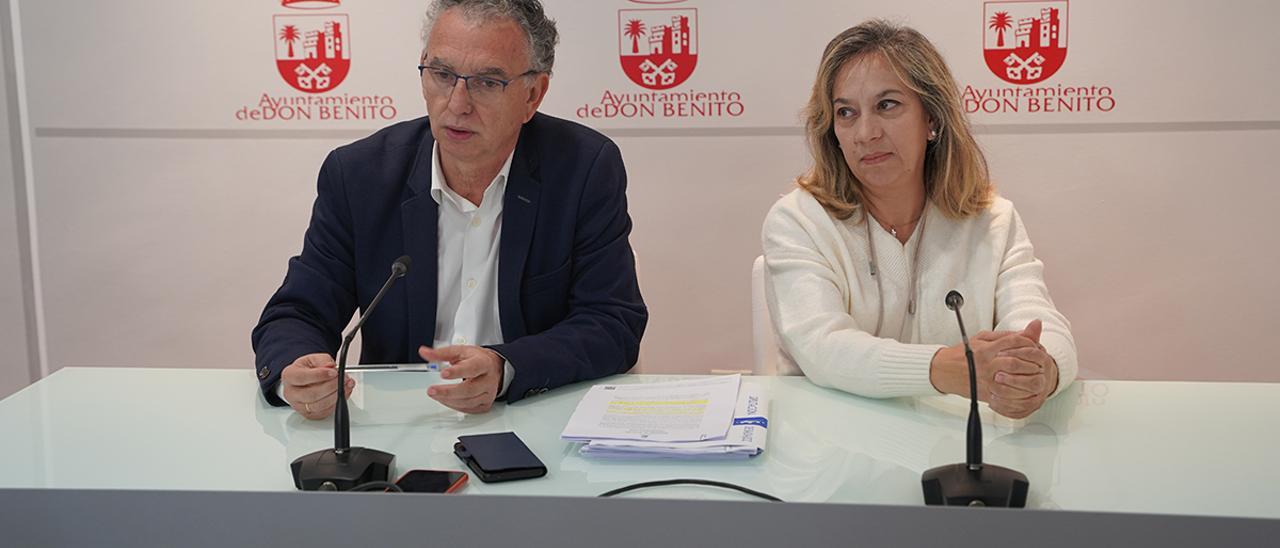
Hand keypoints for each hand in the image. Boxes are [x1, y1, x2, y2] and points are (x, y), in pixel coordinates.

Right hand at [280, 353, 355, 419]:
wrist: (304, 380)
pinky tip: (343, 393)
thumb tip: (331, 367)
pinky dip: (337, 402)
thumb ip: (323, 360)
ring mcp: (299, 406)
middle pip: (311, 395)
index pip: (302, 378)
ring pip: (318, 406)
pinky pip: (324, 412)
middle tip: (343, 378)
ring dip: (336, 395)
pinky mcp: (310, 414)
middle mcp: (291, 393)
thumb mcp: (313, 359)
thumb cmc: (307, 369)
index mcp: (289, 376)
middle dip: (331, 386)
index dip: (320, 375)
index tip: (334, 372)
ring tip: (346, 385)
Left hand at [419, 345, 503, 413]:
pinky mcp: (485, 404)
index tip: (443, 373)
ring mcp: (488, 393)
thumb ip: (441, 353)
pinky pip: (468, 409)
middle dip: (448, 392)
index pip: (472, 368)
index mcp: (483, 363)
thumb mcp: (460, 351)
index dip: (457, 372)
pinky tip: (445, 400)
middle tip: (431, 391)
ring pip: (468, 401)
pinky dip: (454, 406)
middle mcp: (488, 379)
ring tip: (435, 394)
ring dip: (448, 400)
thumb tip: (424, 352)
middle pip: (469, 389)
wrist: (493, 368)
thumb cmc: (476, 359)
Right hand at [930, 320, 1056, 418]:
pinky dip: (1019, 390)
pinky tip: (1025, 387)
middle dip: (1031, 361)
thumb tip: (1029, 329)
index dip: (1028, 342)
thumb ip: (1006, 335)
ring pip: (1013, 376)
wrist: (943, 372)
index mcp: (986, 348)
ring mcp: (986, 379)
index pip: (1013, 341)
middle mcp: (986, 363)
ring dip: (1028, 376)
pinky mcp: (986, 392)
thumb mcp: (982, 338)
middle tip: (1040, 362)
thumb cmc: (962, 354)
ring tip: (1036, 374)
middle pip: (1016, 360)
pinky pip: (1007, 393)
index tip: (1035, 346)